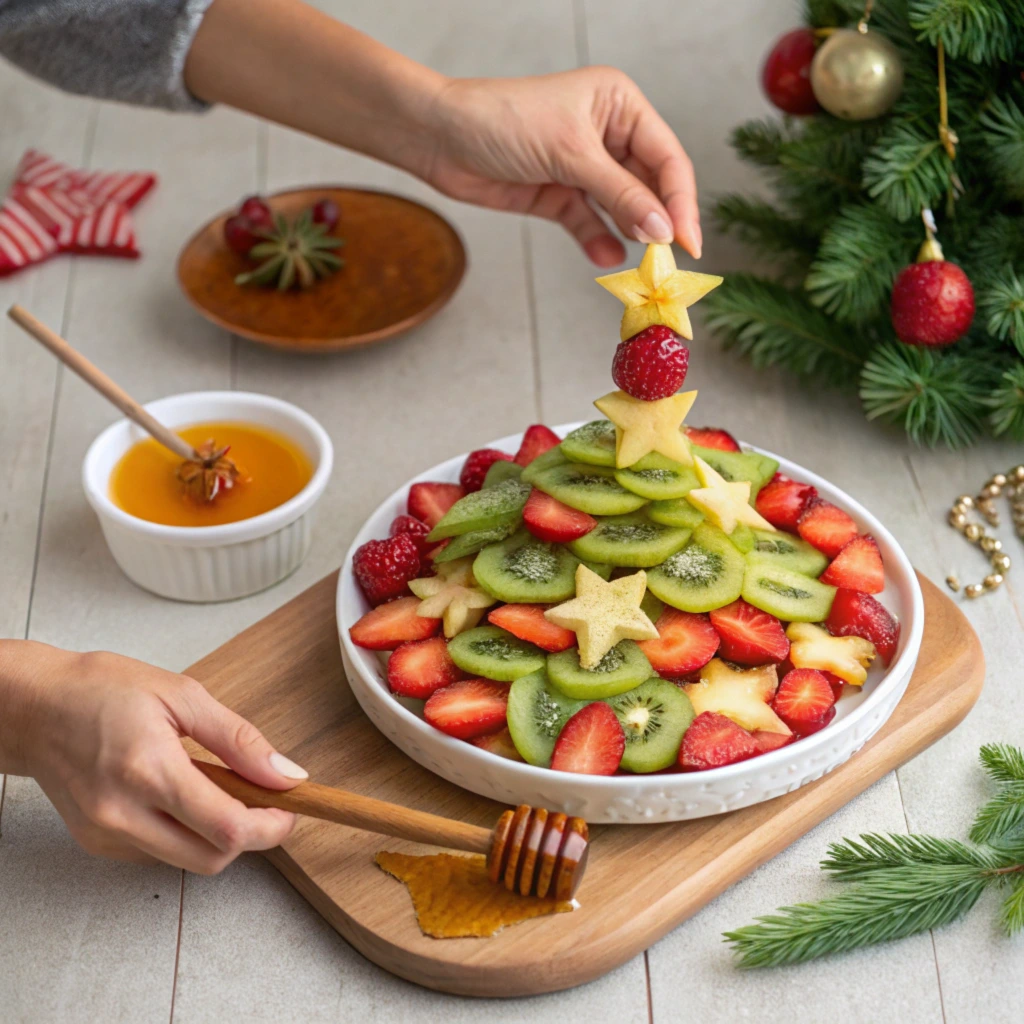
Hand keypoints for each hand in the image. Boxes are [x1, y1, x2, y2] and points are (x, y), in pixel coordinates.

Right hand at [0, 641, 304, 873]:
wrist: (32, 707)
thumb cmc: (99, 689)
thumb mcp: (182, 695)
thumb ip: (238, 739)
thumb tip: (285, 773)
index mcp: (149, 770)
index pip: (226, 827)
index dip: (271, 826)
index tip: (289, 808)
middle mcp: (123, 813)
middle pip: (211, 859)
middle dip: (251, 837)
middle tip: (265, 803)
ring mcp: (107, 833)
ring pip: (186, 861)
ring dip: (218, 836)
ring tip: (220, 790)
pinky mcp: (97, 842)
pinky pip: (159, 853)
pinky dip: (185, 834)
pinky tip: (184, 797)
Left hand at [421, 68, 701, 266]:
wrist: (440, 139)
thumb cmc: (502, 120)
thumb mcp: (570, 154)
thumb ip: (619, 194)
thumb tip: (662, 229)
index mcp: (619, 104)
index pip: (666, 157)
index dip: (681, 200)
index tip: (689, 241)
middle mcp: (607, 133)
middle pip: (649, 185)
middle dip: (657, 221)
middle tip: (669, 260)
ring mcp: (583, 167)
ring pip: (621, 208)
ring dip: (630, 234)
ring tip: (642, 263)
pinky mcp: (559, 195)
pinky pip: (589, 223)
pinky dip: (598, 241)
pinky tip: (605, 257)